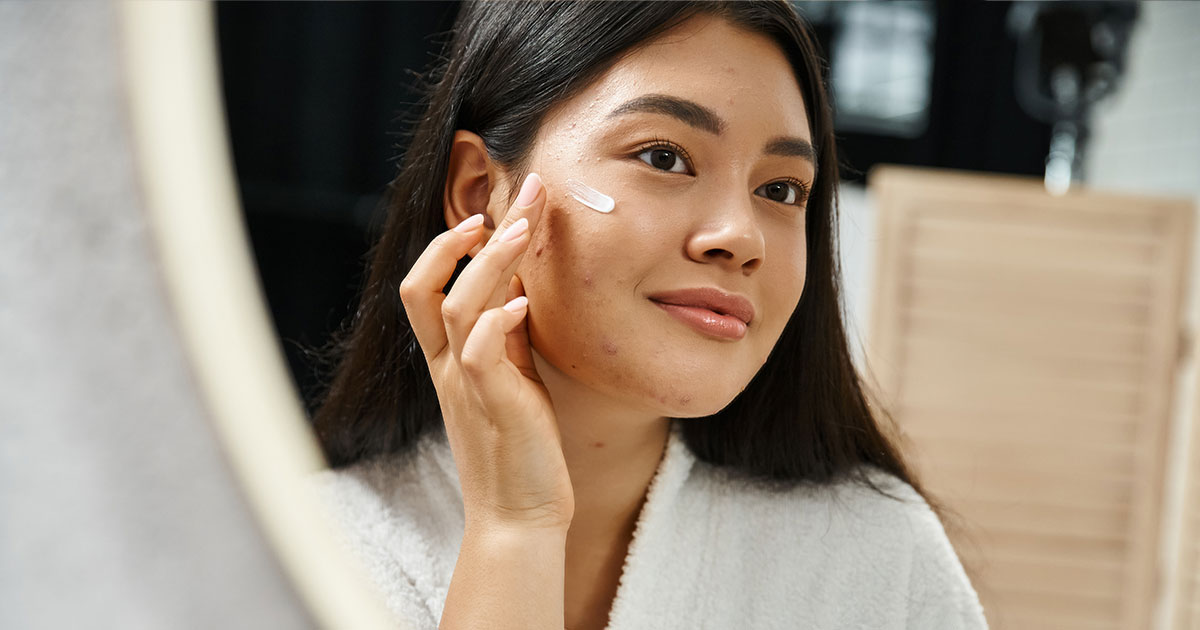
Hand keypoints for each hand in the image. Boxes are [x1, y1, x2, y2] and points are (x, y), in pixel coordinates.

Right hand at [399, 173, 573, 531]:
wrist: (520, 517)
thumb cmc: (519, 448)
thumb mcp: (509, 378)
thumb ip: (505, 336)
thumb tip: (517, 288)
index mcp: (448, 359)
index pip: (424, 288)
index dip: (446, 245)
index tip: (491, 213)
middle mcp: (448, 368)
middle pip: (427, 287)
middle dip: (462, 235)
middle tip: (513, 197)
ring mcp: (466, 387)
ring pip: (456, 308)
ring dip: (488, 264)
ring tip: (520, 229)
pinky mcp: (494, 407)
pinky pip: (480, 355)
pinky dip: (499, 321)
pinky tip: (526, 302)